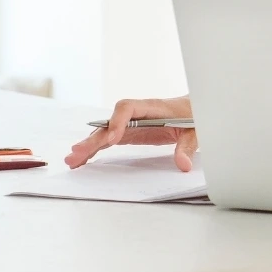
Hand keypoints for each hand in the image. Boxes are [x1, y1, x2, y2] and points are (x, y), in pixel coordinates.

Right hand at [66, 95, 196, 170]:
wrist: (198, 107)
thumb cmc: (197, 115)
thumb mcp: (197, 131)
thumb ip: (188, 147)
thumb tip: (182, 164)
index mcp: (153, 108)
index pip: (128, 108)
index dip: (117, 121)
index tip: (113, 138)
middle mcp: (138, 114)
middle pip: (110, 122)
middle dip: (94, 138)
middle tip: (78, 153)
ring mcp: (132, 123)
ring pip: (105, 132)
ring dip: (89, 145)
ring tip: (72, 160)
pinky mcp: (131, 132)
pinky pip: (110, 139)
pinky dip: (96, 149)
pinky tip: (83, 160)